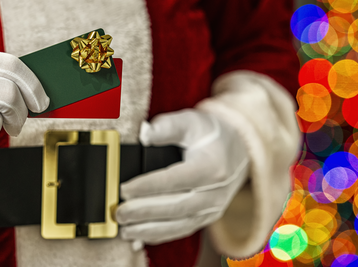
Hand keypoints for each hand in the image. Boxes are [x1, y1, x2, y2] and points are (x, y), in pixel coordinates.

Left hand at [116, 109, 249, 245]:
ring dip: (148, 229)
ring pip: (178, 224)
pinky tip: (138, 236)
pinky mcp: (206, 218)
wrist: (239, 151)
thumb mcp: (192, 121)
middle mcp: (214, 193)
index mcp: (212, 167)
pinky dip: (158, 235)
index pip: (175, 180)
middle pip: (175, 207)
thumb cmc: (211, 135)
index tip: (124, 188)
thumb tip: (145, 134)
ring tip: (124, 228)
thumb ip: (167, 126)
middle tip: (118, 212)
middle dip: (143, 212)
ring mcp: (211, 209)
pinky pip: (181, 230)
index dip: (148, 186)